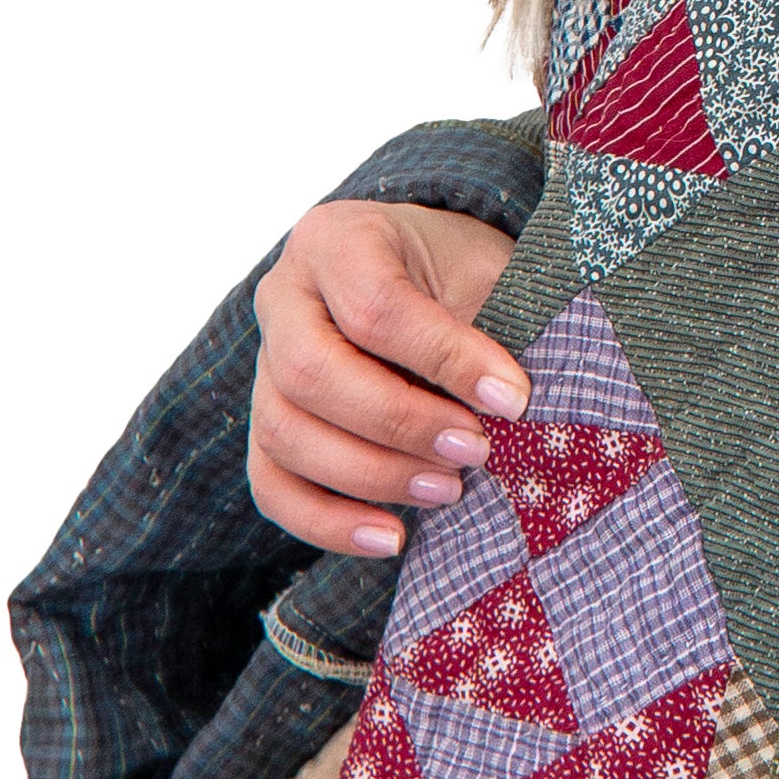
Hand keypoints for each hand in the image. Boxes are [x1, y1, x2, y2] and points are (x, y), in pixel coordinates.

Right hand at [248, 200, 524, 556]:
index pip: (374, 306)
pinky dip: (327, 522)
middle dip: (400, 424)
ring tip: (447, 489)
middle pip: (311, 373)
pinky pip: (272, 484)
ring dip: (370, 475)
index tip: (512, 399)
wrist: (429, 278)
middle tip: (475, 450)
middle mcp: (284, 296)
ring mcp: (263, 364)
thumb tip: (514, 409)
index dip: (444, 358)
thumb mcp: (487, 271)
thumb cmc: (463, 276)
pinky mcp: (266, 424)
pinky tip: (391, 538)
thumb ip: (496, 326)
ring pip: (284, 433)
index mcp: (337, 240)